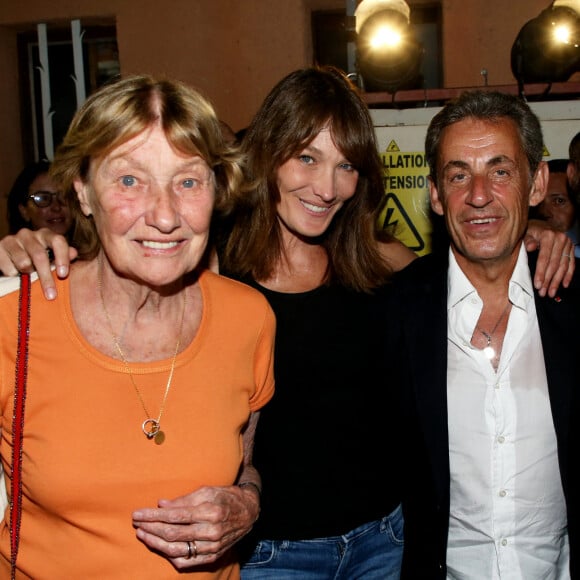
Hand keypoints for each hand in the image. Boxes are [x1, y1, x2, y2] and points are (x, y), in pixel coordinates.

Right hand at [0, 228, 76, 299]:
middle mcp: (28, 234)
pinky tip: (15, 274)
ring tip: (28, 276)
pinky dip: (14, 275)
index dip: (62, 257)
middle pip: (40, 255)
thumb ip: (64, 257)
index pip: (58, 241)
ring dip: (27, 274)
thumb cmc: (37, 261)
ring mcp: (12, 240)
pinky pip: (9, 268)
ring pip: (23, 263)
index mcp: (46, 235)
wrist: (10, 260)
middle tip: (51, 295)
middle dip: (46, 277)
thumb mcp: (52, 259)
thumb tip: (74, 253)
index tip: (63, 274)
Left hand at [132, 484, 259, 569]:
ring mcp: (212, 547)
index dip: (153, 515)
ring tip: (142, 535)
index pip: (174, 516)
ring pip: (176, 550)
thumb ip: (184, 499)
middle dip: (150, 528)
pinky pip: (186, 562)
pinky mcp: (212, 556)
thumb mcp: (207, 490)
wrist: (249, 512)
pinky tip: (160, 547)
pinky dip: (170, 556)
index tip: (138, 513)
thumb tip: (161, 504)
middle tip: (136, 523)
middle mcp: (211, 531)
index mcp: (209, 511)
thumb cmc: (226, 497)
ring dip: (156, 544)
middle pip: (172, 534)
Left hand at [524, 220, 574, 296]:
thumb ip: (527, 241)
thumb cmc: (530, 231)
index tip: (537, 285)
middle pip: (554, 264)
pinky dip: (568, 275)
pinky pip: (571, 264)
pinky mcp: (571, 248)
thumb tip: (530, 247)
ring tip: (550, 292)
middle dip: (548, 280)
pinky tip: (564, 285)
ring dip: (557, 281)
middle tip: (543, 292)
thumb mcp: (525, 233)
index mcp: (548, 235)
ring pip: (563, 266)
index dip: (540, 273)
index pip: (544, 258)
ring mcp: (568, 244)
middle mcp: (560, 239)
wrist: (542, 224)